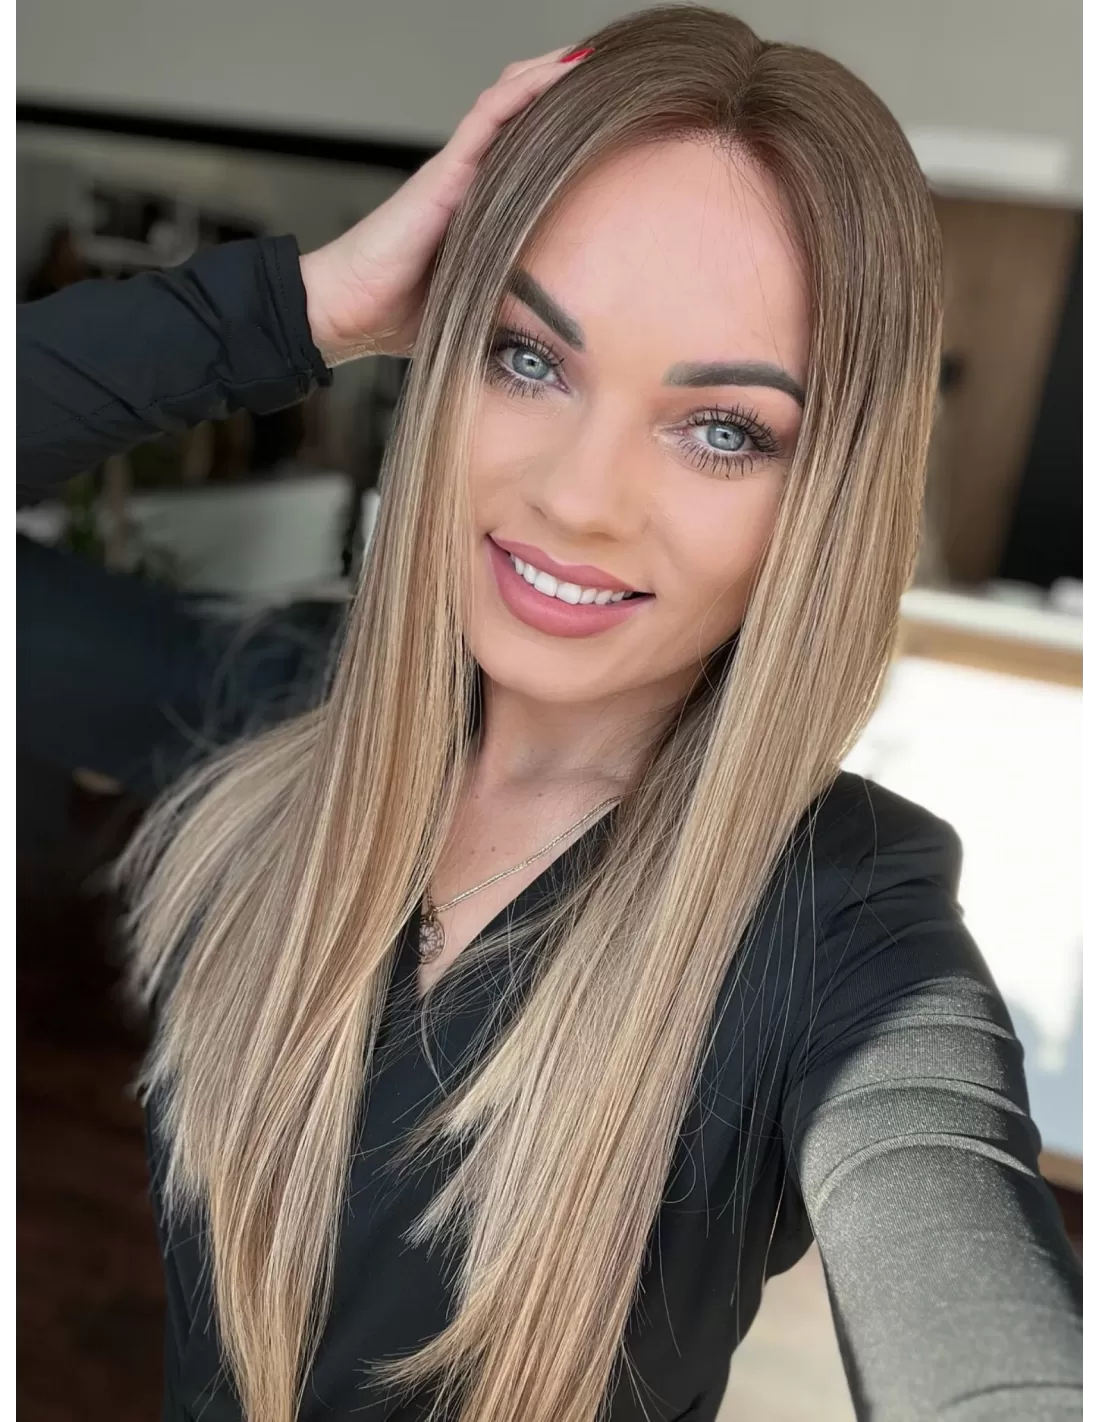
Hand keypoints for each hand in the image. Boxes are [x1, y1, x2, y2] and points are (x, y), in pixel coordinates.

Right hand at [299, 44, 593, 365]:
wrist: (347, 310)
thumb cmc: (399, 312)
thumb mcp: (476, 302)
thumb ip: (511, 298)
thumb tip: (558, 330)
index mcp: (479, 205)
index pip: (528, 151)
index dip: (566, 129)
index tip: (612, 118)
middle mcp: (469, 177)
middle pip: (523, 114)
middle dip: (564, 92)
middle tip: (614, 76)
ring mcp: (455, 169)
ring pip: (509, 102)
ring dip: (549, 75)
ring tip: (592, 57)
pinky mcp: (443, 172)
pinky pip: (489, 116)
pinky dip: (524, 91)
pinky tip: (559, 73)